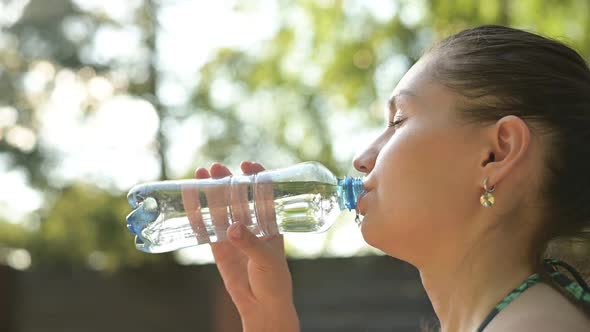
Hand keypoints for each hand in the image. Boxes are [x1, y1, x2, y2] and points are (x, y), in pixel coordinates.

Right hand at [195, 161, 299, 331]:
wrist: (262, 306)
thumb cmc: (274, 281)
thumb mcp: (267, 260)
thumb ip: (250, 243)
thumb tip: (232, 228)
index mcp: (270, 223)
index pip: (264, 193)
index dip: (257, 176)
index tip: (247, 165)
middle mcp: (252, 225)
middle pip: (237, 197)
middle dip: (227, 181)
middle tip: (215, 168)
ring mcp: (234, 234)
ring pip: (220, 209)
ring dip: (210, 193)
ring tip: (199, 175)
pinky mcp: (220, 247)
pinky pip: (207, 228)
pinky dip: (198, 215)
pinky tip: (189, 201)